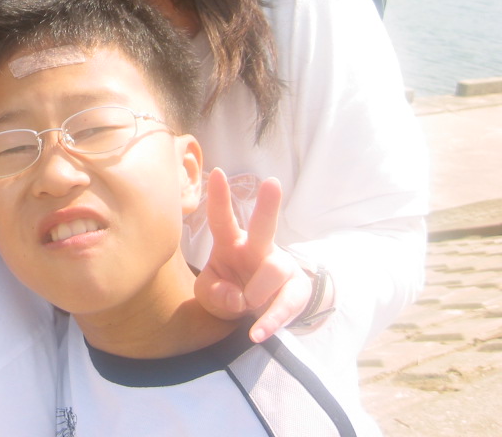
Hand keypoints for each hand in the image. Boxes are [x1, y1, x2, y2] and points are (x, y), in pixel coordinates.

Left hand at [194, 169, 311, 342]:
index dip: (219, 197)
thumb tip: (237, 297)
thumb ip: (213, 294)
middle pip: (264, 226)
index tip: (217, 172)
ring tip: (246, 305)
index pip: (222, 218)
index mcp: (231, 242)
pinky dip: (270, 320)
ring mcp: (280, 266)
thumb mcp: (209, 295)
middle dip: (268, 205)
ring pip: (272, 270)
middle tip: (272, 182)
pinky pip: (288, 303)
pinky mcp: (297, 290)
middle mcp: (258, 249)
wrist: (258, 313)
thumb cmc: (229, 292)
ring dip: (254, 293)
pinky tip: (257, 332)